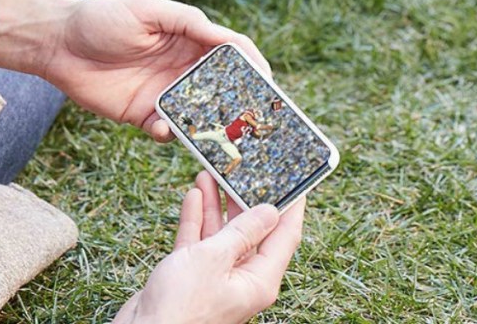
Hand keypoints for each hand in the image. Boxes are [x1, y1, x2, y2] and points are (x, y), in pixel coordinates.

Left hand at [40, 0, 268, 140]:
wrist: (57, 43)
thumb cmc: (101, 18)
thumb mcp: (147, 10)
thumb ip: (188, 22)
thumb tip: (229, 41)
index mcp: (188, 37)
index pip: (230, 53)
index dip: (253, 67)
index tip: (268, 85)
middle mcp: (182, 66)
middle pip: (222, 88)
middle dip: (238, 104)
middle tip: (253, 121)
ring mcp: (164, 92)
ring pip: (199, 115)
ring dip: (209, 125)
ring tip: (215, 135)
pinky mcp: (143, 114)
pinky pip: (167, 131)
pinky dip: (170, 133)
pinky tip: (160, 127)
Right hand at [114, 172, 305, 323]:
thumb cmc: (181, 307)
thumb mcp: (215, 259)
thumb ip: (242, 232)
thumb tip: (270, 212)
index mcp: (259, 280)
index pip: (285, 236)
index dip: (291, 206)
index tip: (295, 180)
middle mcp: (242, 278)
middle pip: (251, 231)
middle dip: (244, 199)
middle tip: (245, 170)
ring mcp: (217, 276)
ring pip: (222, 233)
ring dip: (216, 204)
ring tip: (212, 174)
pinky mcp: (193, 275)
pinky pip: (200, 241)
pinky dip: (197, 219)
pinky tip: (195, 196)